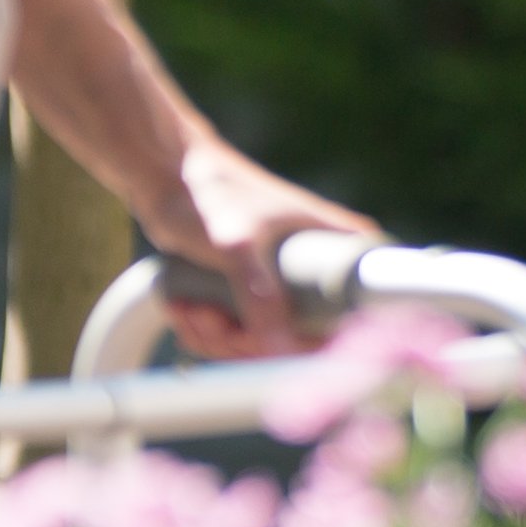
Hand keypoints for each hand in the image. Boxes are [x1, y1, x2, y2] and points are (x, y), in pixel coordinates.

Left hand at [141, 139, 377, 357]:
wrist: (163, 175)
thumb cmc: (210, 194)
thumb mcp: (237, 248)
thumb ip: (261, 297)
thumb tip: (280, 350)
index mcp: (336, 247)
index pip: (362, 308)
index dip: (329, 340)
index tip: (283, 343)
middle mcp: (316, 268)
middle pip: (300, 339)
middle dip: (247, 342)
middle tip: (211, 317)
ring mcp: (281, 282)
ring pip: (262, 341)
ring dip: (217, 338)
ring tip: (191, 308)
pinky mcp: (249, 291)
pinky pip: (235, 334)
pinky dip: (206, 333)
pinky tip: (186, 308)